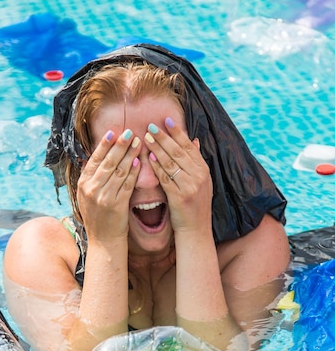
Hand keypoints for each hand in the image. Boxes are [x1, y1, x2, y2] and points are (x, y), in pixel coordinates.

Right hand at [77, 129, 140, 241]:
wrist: (103, 241)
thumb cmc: (98, 217)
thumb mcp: (86, 197)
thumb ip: (89, 178)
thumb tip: (89, 157)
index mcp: (83, 184)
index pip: (94, 159)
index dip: (104, 145)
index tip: (113, 132)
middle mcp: (91, 189)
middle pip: (107, 162)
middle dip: (119, 145)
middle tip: (129, 131)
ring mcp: (103, 197)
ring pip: (118, 171)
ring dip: (129, 155)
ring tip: (138, 142)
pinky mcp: (116, 205)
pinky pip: (127, 184)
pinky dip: (133, 172)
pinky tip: (139, 162)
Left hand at [144, 118, 212, 234]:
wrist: (196, 231)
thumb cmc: (194, 207)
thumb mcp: (201, 182)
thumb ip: (196, 162)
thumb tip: (194, 140)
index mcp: (204, 170)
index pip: (189, 146)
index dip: (178, 132)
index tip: (166, 120)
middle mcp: (199, 176)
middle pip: (180, 151)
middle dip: (165, 137)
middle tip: (151, 125)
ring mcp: (191, 186)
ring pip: (172, 162)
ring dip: (158, 148)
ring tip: (147, 137)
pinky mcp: (180, 197)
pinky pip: (166, 178)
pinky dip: (157, 167)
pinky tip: (149, 158)